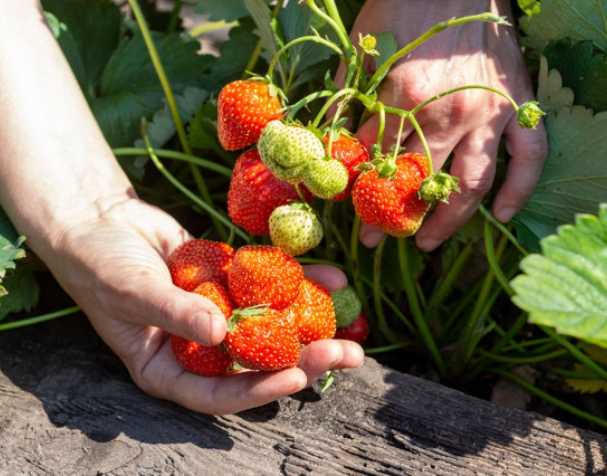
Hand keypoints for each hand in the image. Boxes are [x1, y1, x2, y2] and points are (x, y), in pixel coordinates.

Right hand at [46, 197, 363, 414]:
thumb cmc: (101, 266)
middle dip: (301, 361)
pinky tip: (334, 279)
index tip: (294, 379)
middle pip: (255, 362)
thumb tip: (219, 334)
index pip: (216, 392)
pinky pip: (268, 285)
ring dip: (311, 326)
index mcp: (170, 367)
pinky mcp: (231, 281)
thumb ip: (176, 313)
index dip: (256, 390)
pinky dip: (299, 281)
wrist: (102, 219)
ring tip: (354, 333)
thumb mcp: (133, 293)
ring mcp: (219, 312)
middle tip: (343, 357)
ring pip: (270, 325)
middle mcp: (200, 346)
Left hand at [345, 0, 547, 249]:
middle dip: (398, 219)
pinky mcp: (518, 105)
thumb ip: (349, 101)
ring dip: (450, 221)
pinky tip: (504, 214)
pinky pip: (529, 155)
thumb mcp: (363, 51)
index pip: (379, 164)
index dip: (363, 197)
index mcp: (403, 100)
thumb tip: (334, 143)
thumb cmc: (405, 8)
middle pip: (420, 183)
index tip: (355, 222)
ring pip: (472, 183)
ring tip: (428, 243)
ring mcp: (488, 112)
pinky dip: (520, 187)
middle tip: (383, 241)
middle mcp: (447, 114)